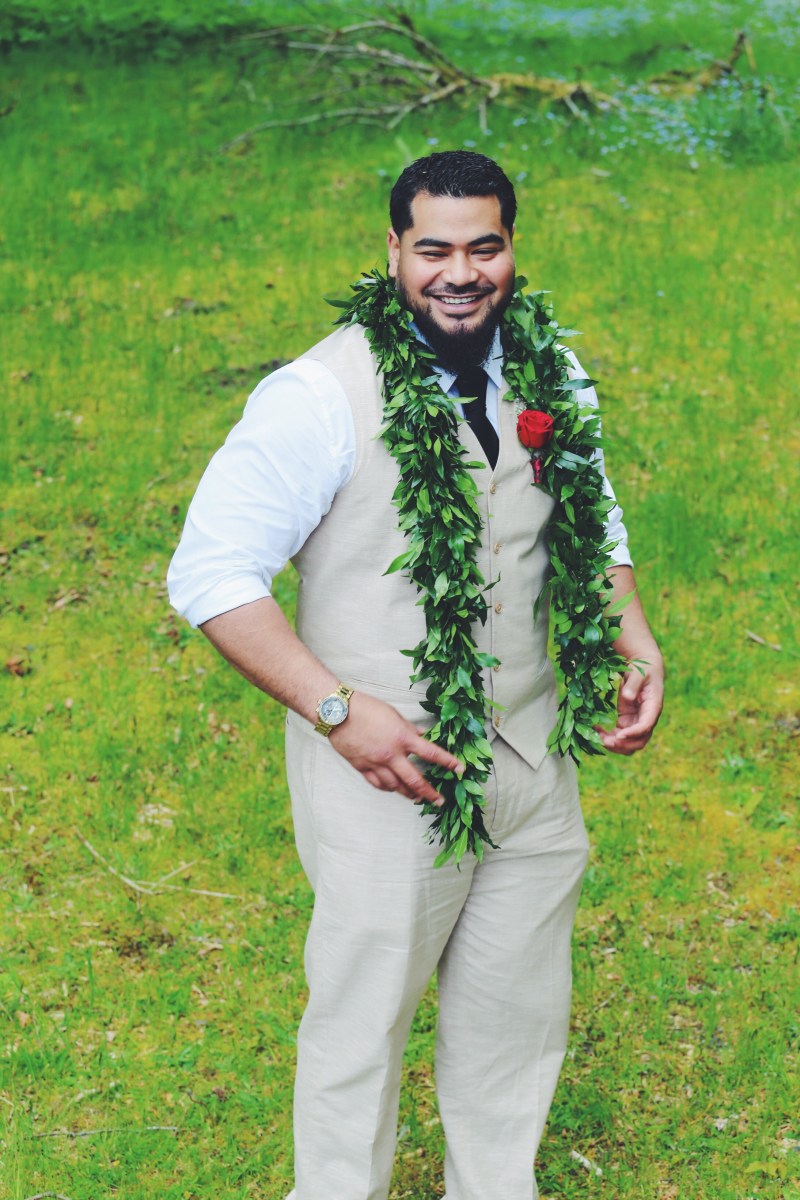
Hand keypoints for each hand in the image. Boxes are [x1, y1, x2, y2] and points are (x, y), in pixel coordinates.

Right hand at [329, 691, 462, 803]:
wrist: (338, 712)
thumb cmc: (367, 708)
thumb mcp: (394, 715)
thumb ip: (409, 729)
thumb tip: (422, 736)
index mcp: (403, 738)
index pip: (432, 753)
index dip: (448, 763)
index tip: (460, 770)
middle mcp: (391, 754)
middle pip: (415, 780)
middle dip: (430, 793)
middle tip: (439, 800)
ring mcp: (376, 763)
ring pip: (396, 787)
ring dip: (409, 794)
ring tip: (417, 798)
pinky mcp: (362, 767)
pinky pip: (378, 784)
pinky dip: (388, 788)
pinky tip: (393, 789)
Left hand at [597, 663, 663, 755]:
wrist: (644, 670)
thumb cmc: (643, 670)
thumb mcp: (639, 673)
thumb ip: (633, 684)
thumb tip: (627, 697)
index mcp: (653, 708)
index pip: (646, 726)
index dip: (633, 733)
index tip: (619, 736)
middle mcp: (646, 719)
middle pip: (639, 741)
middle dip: (623, 745)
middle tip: (605, 741)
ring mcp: (636, 722)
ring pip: (629, 743)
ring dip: (615, 745)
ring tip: (598, 738)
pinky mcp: (626, 722)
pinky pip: (619, 736)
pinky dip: (609, 737)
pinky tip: (597, 730)